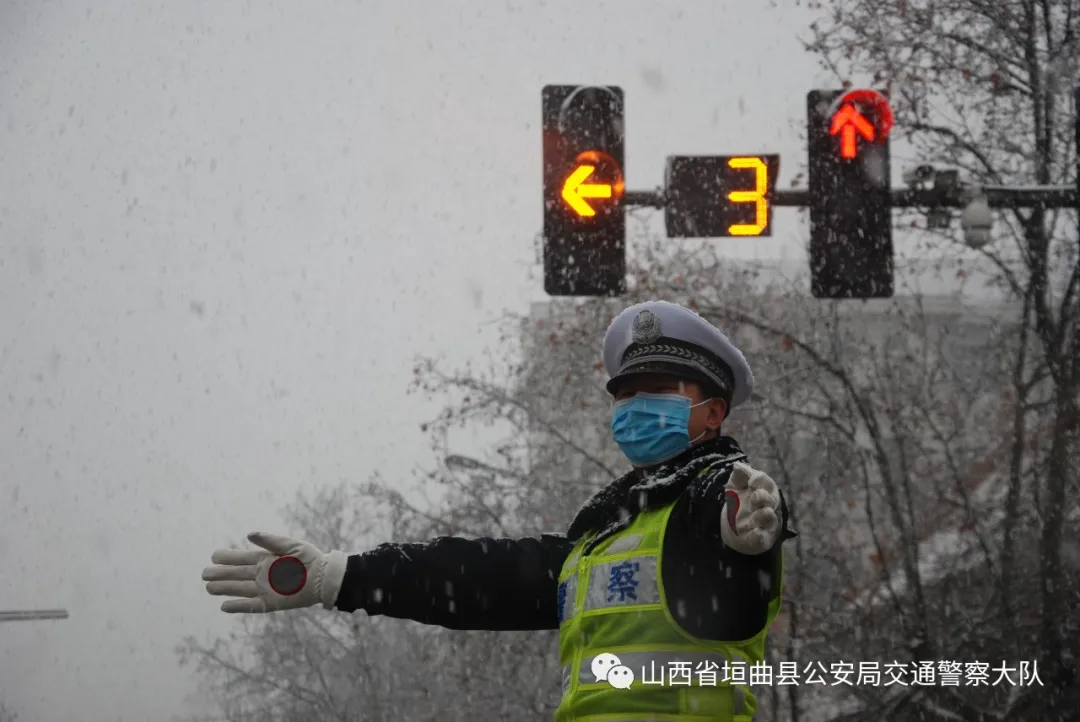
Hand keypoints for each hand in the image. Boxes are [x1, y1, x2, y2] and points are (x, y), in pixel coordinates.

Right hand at [203, 532, 347, 612]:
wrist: (323, 578)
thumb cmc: (310, 559)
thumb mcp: (291, 546)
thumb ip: (270, 541)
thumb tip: (249, 534)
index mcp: (266, 560)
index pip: (242, 558)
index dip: (228, 557)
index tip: (214, 556)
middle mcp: (262, 575)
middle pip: (237, 575)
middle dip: (221, 574)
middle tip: (204, 573)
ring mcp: (265, 589)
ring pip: (240, 589)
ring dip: (225, 589)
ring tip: (208, 587)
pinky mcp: (271, 603)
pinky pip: (251, 606)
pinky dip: (238, 606)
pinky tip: (224, 606)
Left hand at [720, 462, 781, 555]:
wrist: (733, 528)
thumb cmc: (739, 503)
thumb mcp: (735, 486)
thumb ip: (738, 475)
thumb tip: (738, 465)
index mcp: (764, 490)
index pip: (766, 482)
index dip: (759, 480)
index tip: (751, 481)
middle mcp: (768, 506)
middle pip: (771, 499)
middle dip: (762, 497)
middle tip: (753, 498)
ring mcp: (766, 523)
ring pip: (770, 518)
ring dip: (762, 515)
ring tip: (756, 515)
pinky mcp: (761, 538)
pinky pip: (763, 538)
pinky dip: (760, 536)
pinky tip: (756, 533)